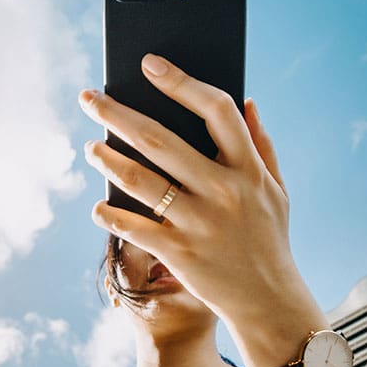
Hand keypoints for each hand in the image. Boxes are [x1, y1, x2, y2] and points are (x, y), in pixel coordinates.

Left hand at [79, 54, 318, 337]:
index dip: (182, 82)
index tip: (150, 64)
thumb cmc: (269, 239)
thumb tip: (248, 100)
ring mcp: (200, 223)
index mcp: (249, 169)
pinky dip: (111, 215)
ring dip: (106, 159)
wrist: (270, 302)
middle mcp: (224, 191)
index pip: (217, 109)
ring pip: (140, 180)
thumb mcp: (277, 190)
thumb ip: (262, 144)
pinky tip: (98, 207)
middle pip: (161, 140)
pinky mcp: (180, 254)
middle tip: (89, 98)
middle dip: (117, 113)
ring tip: (90, 147)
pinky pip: (134, 228)